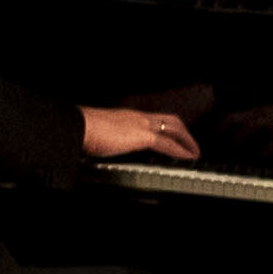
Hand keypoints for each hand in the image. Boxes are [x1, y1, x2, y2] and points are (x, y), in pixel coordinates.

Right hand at [80, 104, 201, 162]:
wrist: (79, 126)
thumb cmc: (84, 131)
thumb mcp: (102, 135)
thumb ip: (111, 140)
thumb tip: (108, 148)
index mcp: (129, 116)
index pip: (155, 119)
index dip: (167, 127)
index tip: (173, 136)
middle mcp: (138, 117)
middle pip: (170, 120)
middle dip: (183, 131)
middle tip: (190, 143)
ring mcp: (141, 125)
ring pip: (174, 128)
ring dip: (187, 140)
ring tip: (194, 151)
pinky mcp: (142, 136)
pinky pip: (167, 144)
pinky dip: (180, 150)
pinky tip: (186, 157)